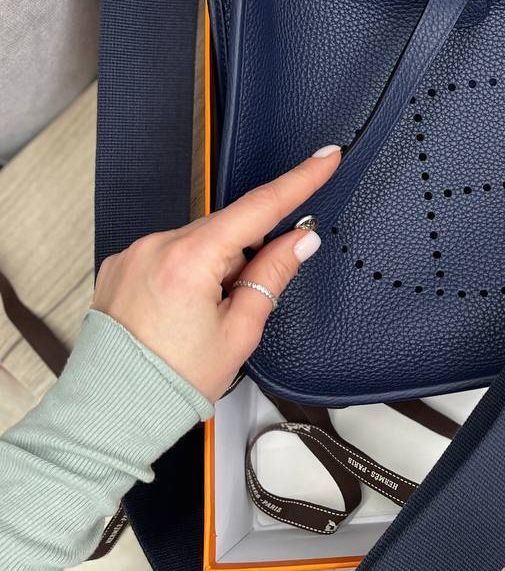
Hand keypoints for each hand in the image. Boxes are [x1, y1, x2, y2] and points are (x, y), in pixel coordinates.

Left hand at [91, 146, 340, 400]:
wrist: (114, 411)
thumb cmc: (171, 382)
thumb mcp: (239, 331)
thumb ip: (273, 275)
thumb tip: (299, 240)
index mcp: (189, 259)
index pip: (259, 207)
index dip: (300, 180)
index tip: (324, 158)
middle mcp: (155, 246)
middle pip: (227, 229)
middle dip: (246, 257)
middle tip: (241, 304)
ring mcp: (134, 254)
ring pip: (198, 243)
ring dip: (214, 268)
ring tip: (202, 320)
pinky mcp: (120, 265)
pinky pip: (169, 254)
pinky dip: (186, 274)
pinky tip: (181, 313)